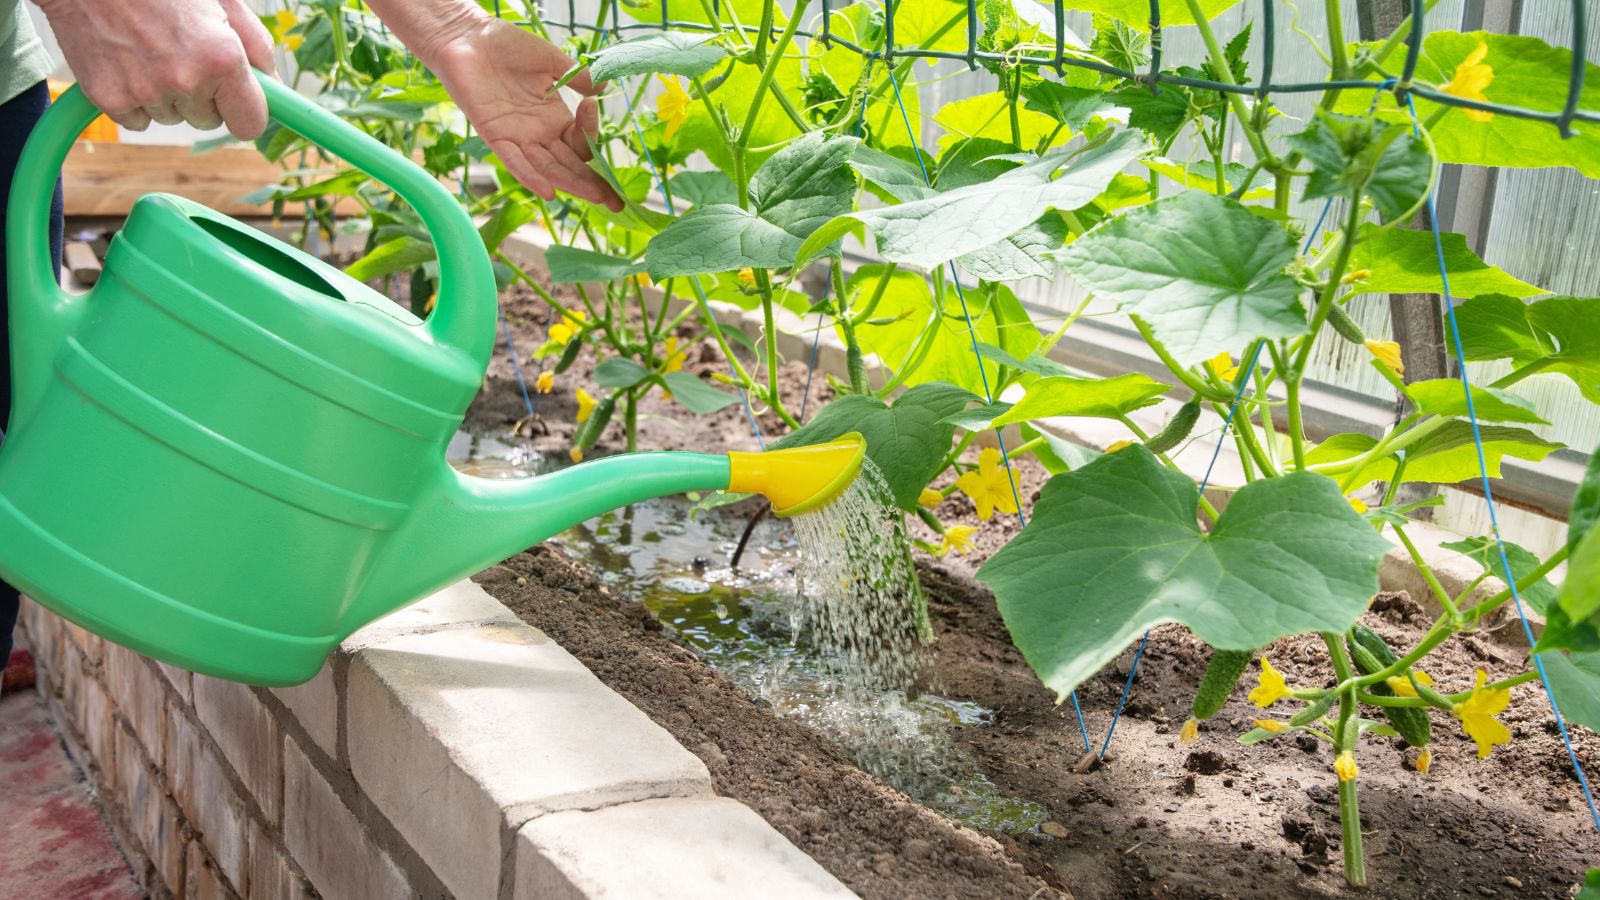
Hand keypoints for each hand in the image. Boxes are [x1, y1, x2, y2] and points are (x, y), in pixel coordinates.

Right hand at [36, 0, 274, 138]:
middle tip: (183, 54)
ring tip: (152, 50)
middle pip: (209, 121)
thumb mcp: (221, 0)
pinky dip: (135, 98)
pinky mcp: (108, 97)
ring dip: (168, 95)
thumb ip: (255, 44)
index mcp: (221, 57)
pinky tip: (128, 61)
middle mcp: (185, 79)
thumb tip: (273, 83)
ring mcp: (144, 91)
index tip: (239, 103)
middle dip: (203, 96)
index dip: (246, 113)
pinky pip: (138, 119)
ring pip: (173, 118)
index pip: (250, 124)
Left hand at [429, 19, 622, 210]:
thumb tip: (604, 89)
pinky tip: (549, 192)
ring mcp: (518, 138)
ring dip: (571, 184)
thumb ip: (577, 77)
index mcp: (554, 117)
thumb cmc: (506, 46)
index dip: (591, 132)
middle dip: (593, 182)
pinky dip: (531, 178)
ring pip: (548, 168)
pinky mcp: (495, 136)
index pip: (581, 140)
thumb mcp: (550, 60)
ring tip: (596, 197)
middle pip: (570, 164)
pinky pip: (515, 163)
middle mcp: (539, 133)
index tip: (590, 105)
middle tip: (616, 202)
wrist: (468, 37)